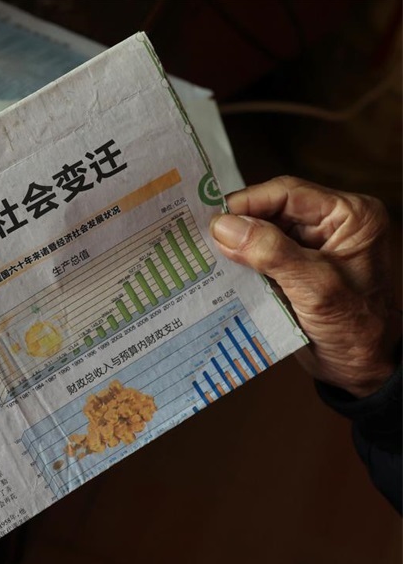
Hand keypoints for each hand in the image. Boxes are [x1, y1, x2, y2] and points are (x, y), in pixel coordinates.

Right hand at [210, 176, 400, 397]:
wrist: (362, 369)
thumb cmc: (355, 329)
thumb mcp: (315, 288)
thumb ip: (272, 253)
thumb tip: (224, 227)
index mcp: (350, 216)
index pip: (288, 194)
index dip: (248, 203)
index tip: (213, 220)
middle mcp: (332, 224)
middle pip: (272, 210)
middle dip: (239, 225)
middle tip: (202, 238)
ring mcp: (313, 246)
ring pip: (263, 232)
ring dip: (236, 245)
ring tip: (205, 254)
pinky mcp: (296, 267)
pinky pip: (261, 255)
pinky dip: (241, 263)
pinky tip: (220, 271)